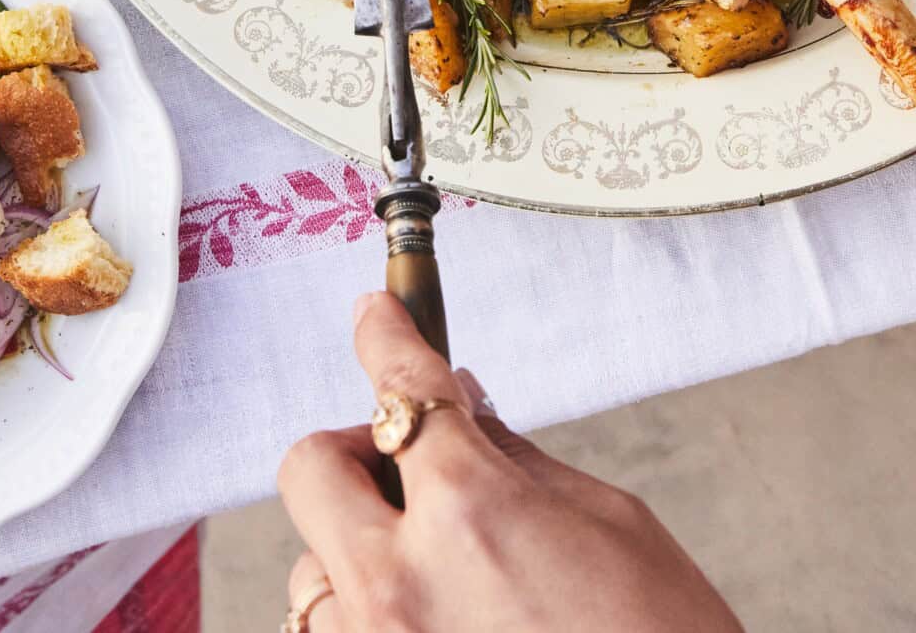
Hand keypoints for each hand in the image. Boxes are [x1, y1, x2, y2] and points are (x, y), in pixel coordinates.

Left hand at [278, 293, 743, 632]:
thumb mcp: (605, 522)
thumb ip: (514, 459)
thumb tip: (464, 406)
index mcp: (470, 514)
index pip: (405, 387)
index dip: (388, 333)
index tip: (378, 314)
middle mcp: (398, 586)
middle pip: (311, 467)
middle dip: (354, 444)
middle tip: (409, 457)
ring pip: (314, 564)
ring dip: (362, 547)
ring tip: (435, 567)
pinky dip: (367, 613)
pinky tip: (430, 617)